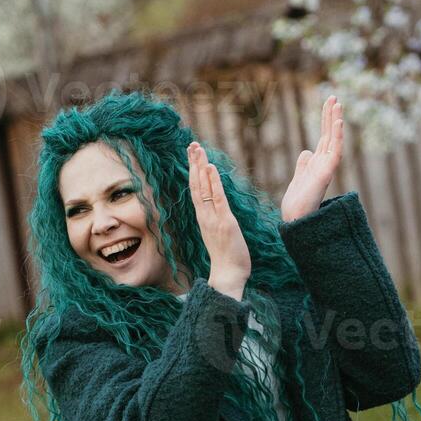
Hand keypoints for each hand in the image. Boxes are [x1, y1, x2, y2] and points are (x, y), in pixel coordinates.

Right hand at [187, 141, 251, 297]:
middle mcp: (205, 216)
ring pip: (203, 188)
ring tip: (198, 149)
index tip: (192, 155)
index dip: (194, 172)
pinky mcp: (224, 222)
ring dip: (200, 167)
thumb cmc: (227, 258)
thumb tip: (218, 212)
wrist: (228, 275)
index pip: (196, 190)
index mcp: (204, 218)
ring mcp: (213, 218)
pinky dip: (213, 182)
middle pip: (196, 185)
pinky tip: (210, 168)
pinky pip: (217, 198)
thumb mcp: (220, 235)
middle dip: (193, 164)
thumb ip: (218, 221)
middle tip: (191, 145)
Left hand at [281, 95, 343, 222]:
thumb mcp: (298, 178)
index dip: (326, 120)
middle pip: (329, 134)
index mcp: (318, 163)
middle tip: (333, 96)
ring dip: (336, 121)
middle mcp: (325, 163)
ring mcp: (327, 167)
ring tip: (337, 103)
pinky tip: (338, 121)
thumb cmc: (297, 203)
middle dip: (331, 115)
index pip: (324, 137)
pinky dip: (337, 136)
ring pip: (334, 139)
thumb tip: (306, 151)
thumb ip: (303, 165)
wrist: (295, 218)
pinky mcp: (327, 172)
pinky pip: (335, 151)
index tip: (328, 103)